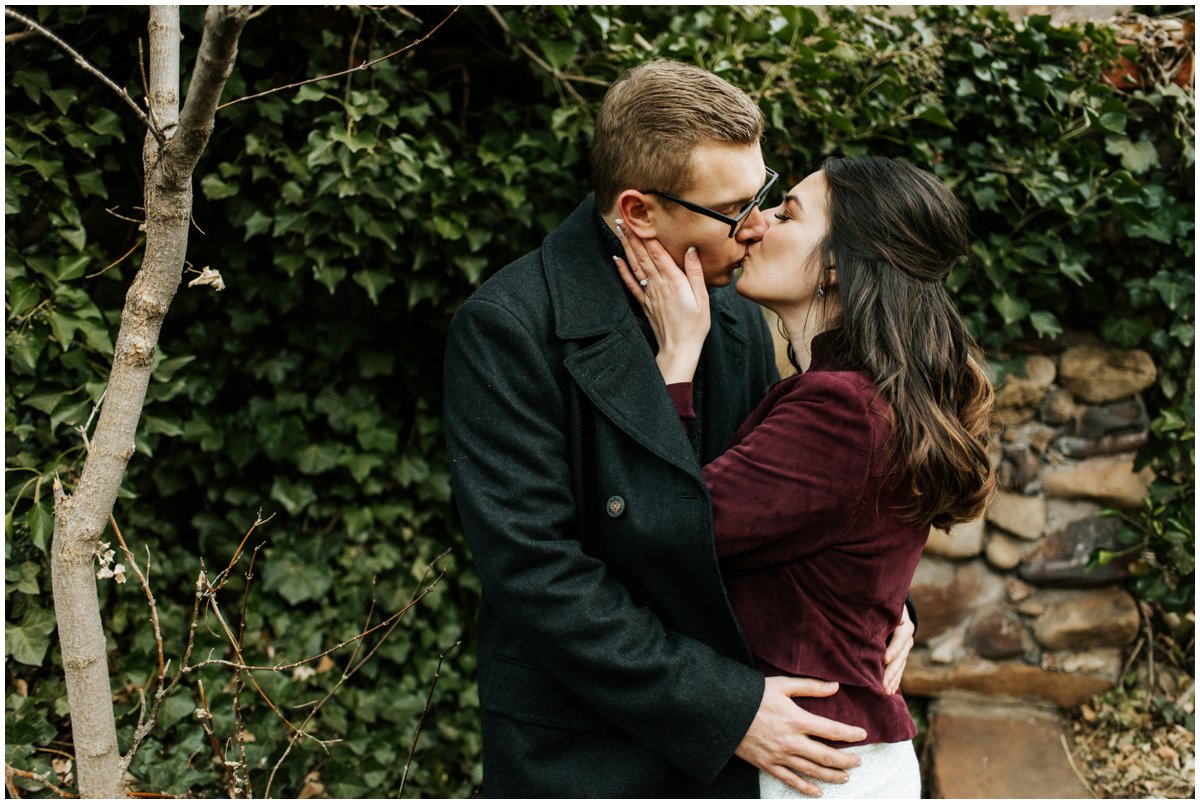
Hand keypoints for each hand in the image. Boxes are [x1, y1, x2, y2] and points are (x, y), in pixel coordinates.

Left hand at [612, 221, 709, 384]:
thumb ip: (695, 272)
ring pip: (635, 265)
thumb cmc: (696, 325)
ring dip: (626, 247)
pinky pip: (631, 284)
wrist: (679, 349)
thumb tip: (690, 249)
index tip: (640, 218)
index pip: (657, 252)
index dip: (647, 234)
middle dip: (632, 235)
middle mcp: (658, 284)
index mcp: (674, 281)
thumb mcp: (703, 298)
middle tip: (622, 217)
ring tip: (619, 230)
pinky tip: (616, 258)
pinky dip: (622, 270)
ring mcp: (649, 293)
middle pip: (642, 255)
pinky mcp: (644, 303)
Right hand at [735, 677, 866, 795]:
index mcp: (797, 719)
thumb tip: (835, 686)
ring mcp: (780, 755)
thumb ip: (810, 686)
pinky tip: (818, 792)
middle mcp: (791, 741)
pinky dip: (806, 788)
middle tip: (858, 761)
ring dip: (832, 776)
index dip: (850, 734)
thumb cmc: (752, 695)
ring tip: (845, 777)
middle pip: (826, 756)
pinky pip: (790, 780)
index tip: (862, 734)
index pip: (832, 730)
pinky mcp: (768, 764)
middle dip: (846, 761)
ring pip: (812, 771)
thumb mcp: (781, 685)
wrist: (723, 711)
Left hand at [882, 605, 914, 694]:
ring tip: (885, 692)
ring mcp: (905, 650)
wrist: (889, 610)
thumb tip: (884, 618)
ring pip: (900, 667)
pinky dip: (894, 681)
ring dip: (893, 680)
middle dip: (891, 671)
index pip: (900, 640)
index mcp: (904, 627)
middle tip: (883, 684)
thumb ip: (883, 615)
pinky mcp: (901, 656)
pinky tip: (890, 691)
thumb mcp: (885, 610)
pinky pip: (899, 670)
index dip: (893, 649)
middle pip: (900, 658)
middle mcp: (907, 640)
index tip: (884, 659)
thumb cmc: (882, 607)